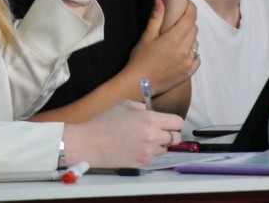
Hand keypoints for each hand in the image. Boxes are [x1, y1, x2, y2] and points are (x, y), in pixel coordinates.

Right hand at [63, 100, 183, 167]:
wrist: (90, 143)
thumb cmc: (105, 121)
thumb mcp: (124, 105)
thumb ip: (142, 107)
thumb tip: (151, 111)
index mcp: (150, 119)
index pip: (178, 122)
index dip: (174, 121)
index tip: (167, 121)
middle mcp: (153, 136)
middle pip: (176, 138)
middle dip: (170, 133)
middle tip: (159, 130)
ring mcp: (148, 152)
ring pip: (165, 148)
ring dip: (159, 143)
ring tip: (143, 138)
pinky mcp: (142, 163)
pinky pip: (153, 156)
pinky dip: (148, 151)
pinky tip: (135, 146)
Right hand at [125, 0, 199, 95]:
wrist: (140, 83)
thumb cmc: (141, 58)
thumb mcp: (147, 36)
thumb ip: (156, 18)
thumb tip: (161, 0)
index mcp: (175, 38)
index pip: (190, 18)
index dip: (191, 9)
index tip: (187, 5)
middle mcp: (185, 49)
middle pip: (194, 29)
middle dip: (188, 23)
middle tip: (177, 23)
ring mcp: (189, 62)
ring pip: (196, 43)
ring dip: (190, 38)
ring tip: (177, 39)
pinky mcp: (189, 72)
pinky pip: (197, 58)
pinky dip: (192, 53)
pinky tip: (182, 53)